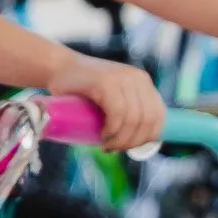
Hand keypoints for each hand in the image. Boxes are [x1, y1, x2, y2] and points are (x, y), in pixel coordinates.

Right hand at [49, 52, 165, 151]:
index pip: (158, 116)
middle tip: (114, 149)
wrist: (58, 68)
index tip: (128, 147)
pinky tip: (104, 136)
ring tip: (107, 145)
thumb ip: (128, 111)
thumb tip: (143, 145)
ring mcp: (122, 78)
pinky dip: (113, 130)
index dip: (147, 138)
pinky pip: (118, 113)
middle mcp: (137, 78)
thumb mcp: (113, 97)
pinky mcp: (105, 82)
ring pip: (133, 119)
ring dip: (121, 139)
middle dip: (132, 142)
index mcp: (143, 82)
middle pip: (147, 120)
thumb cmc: (83, 90)